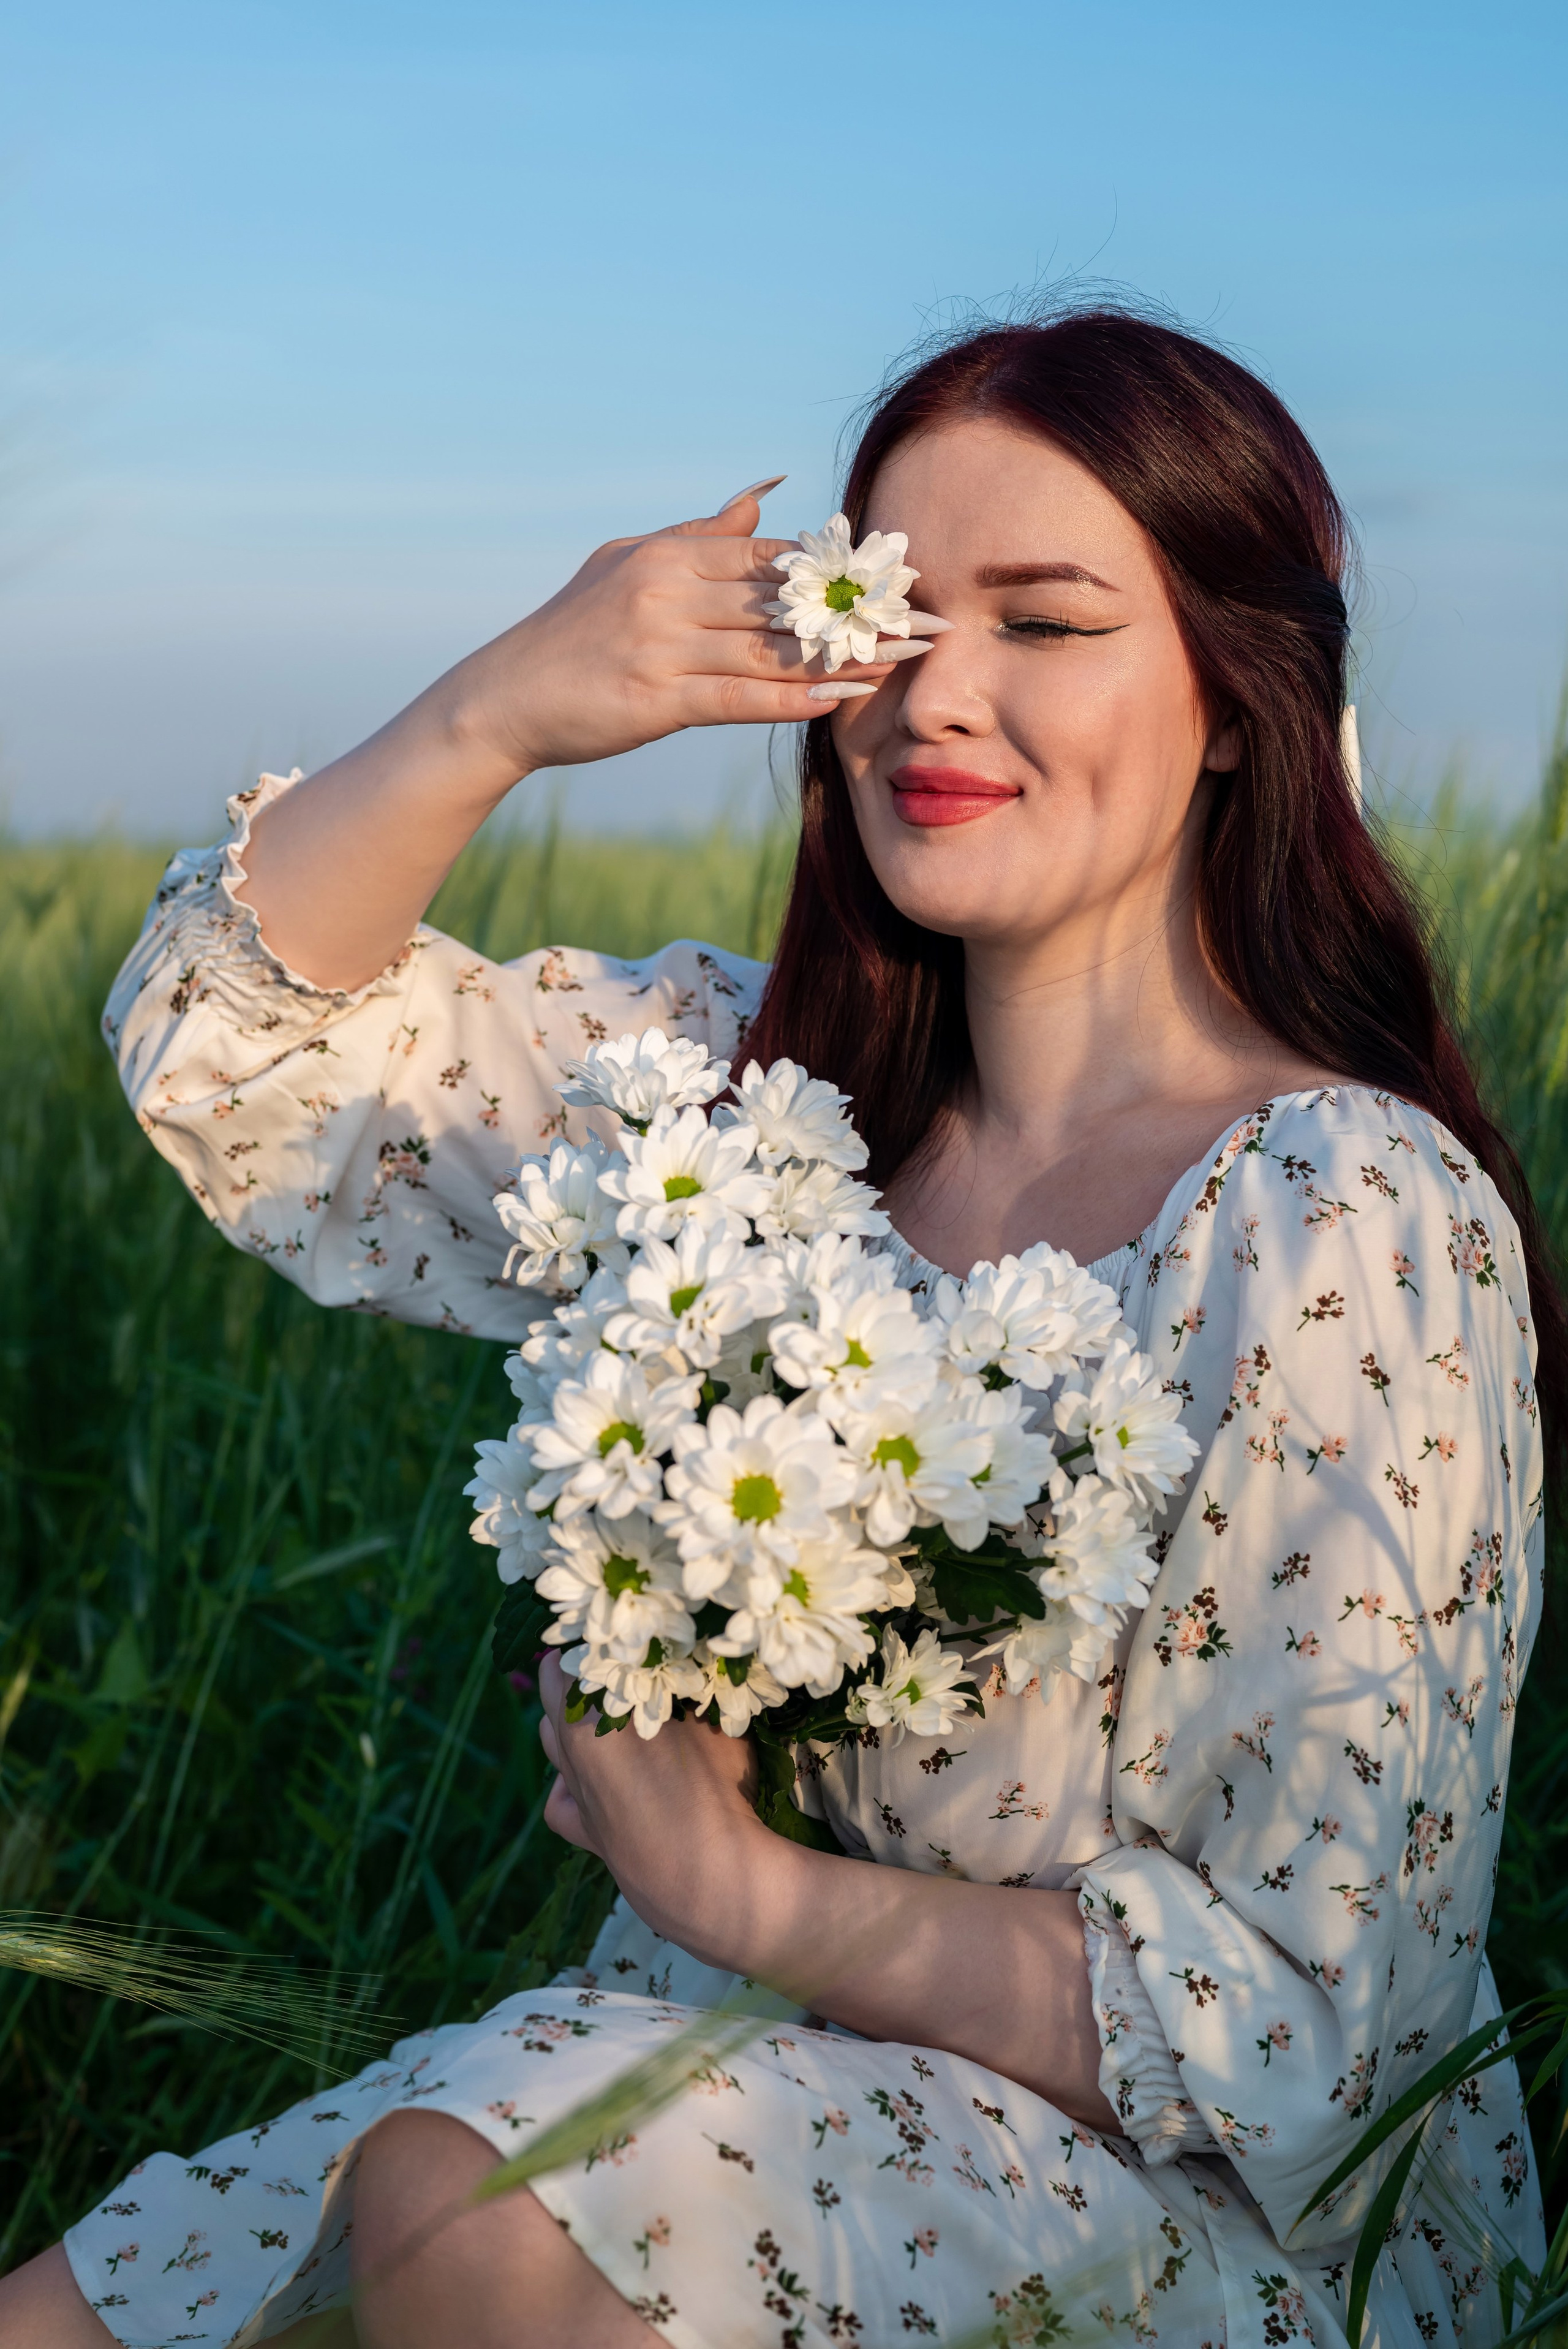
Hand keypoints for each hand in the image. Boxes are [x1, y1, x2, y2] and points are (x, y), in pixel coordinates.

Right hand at [445, 487, 901, 778]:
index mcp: (670, 554)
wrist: (506, 697)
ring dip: (847, 657)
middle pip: (786, 600)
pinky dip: (797, 700)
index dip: (841, 568)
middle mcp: (668, 591)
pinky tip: (845, 700)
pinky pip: (742, 698)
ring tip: (908, 661)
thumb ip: (702, 533)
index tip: (902, 577)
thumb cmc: (572, 631)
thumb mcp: (628, 562)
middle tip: (929, 619)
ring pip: (773, 650)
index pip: (772, 556)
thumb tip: (765, 495)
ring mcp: (661, 645)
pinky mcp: (656, 700)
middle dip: (862, 611)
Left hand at [536, 1653, 764, 1960]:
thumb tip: (688, 1653)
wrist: (707, 1880)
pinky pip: (560, 1797)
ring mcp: (574, 1793)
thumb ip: (692, 1685)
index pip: (575, 1658)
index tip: (616, 1622)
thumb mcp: (714, 1721)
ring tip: (604, 1707)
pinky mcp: (583, 1832)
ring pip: (551, 1739)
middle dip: (580, 1669)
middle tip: (613, 1653)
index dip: (594, 1635)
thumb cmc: (715, 1791)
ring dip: (570, 1719)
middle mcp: (571, 1751)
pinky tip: (590, 1778)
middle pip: (555, 1691)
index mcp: (594, 1715)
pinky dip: (567, 1781)